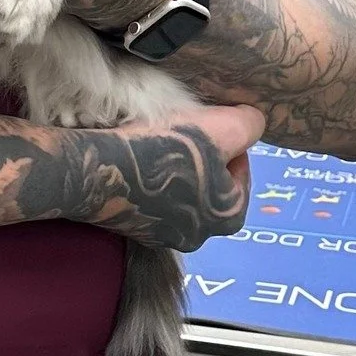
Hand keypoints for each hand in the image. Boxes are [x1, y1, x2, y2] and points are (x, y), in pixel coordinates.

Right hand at [63, 103, 262, 251]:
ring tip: (160, 137)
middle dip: (203, 153)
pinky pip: (152, 196)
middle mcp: (198, 235)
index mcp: (227, 217)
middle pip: (211, 181)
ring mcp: (162, 234)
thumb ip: (250, 124)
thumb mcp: (222, 127)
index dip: (230, 138)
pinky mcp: (133, 226)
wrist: (101, 168)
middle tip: (185, 127)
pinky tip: (139, 154)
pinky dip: (151, 176)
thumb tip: (254, 122)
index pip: (241, 170)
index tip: (210, 120)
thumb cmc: (167, 150)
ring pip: (181, 189)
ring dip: (176, 164)